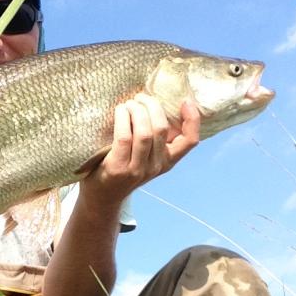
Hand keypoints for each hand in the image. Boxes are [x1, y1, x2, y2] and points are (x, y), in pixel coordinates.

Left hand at [80, 94, 199, 208]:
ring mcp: (138, 169)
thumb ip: (154, 139)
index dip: (193, 119)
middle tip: (139, 97)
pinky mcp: (118, 169)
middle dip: (151, 106)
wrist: (102, 198)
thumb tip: (153, 104)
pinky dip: (123, 119)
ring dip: (136, 110)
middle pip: (162, 128)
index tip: (186, 101)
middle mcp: (156, 166)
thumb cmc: (122, 169)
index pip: (190, 141)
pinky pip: (124, 137)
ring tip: (128, 104)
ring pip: (145, 132)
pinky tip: (119, 111)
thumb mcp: (145, 157)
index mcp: (167, 161)